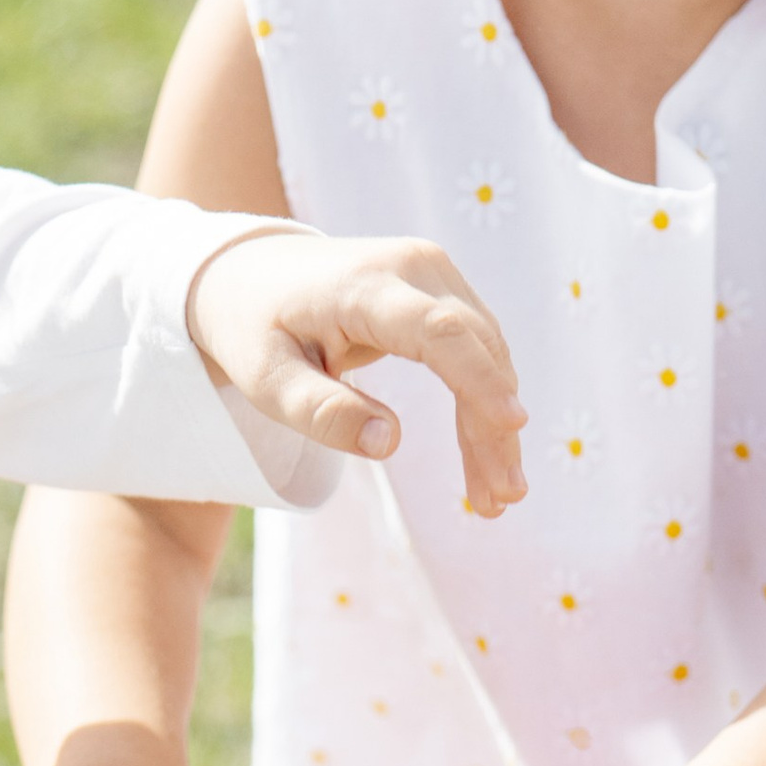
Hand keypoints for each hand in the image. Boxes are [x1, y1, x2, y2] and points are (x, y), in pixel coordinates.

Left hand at [184, 229, 527, 521]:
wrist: (253, 273)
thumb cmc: (255, 329)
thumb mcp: (267, 379)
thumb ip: (322, 412)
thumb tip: (389, 443)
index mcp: (366, 286)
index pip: (439, 331)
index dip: (479, 379)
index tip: (512, 425)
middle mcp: (413, 266)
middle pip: (475, 347)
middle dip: (495, 425)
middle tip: (505, 499)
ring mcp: (433, 273)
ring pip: (487, 353)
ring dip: (496, 425)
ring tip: (498, 498)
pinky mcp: (441, 291)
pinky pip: (476, 351)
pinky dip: (484, 404)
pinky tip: (486, 457)